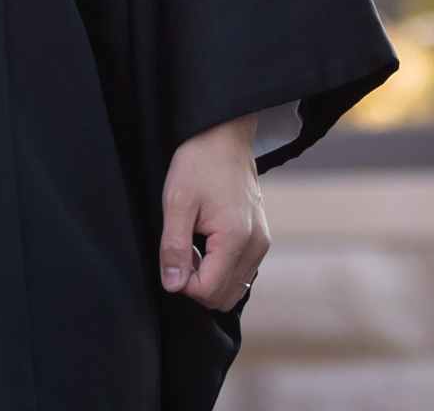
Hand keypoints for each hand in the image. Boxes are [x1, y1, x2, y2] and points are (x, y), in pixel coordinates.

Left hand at [158, 117, 269, 312]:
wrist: (225, 136)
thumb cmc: (200, 163)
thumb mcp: (177, 202)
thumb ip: (174, 247)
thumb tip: (173, 285)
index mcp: (236, 239)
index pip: (208, 290)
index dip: (182, 283)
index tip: (172, 256)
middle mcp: (256, 247)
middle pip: (224, 297)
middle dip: (197, 284)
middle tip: (181, 251)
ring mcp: (262, 243)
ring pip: (235, 288)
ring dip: (209, 278)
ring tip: (193, 245)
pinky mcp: (261, 239)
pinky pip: (241, 272)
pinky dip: (221, 269)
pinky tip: (206, 243)